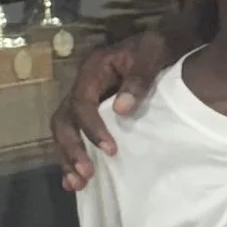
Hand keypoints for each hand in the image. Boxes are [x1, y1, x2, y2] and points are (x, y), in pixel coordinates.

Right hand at [50, 26, 173, 192]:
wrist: (163, 43)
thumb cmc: (157, 46)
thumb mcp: (152, 52)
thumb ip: (139, 78)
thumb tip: (121, 109)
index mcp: (93, 69)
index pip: (81, 102)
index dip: (92, 128)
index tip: (111, 150)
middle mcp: (82, 86)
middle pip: (64, 120)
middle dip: (72, 148)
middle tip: (87, 173)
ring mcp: (84, 100)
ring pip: (64, 131)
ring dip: (68, 158)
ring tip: (78, 184)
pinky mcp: (91, 114)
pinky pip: (75, 136)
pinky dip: (73, 157)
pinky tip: (77, 182)